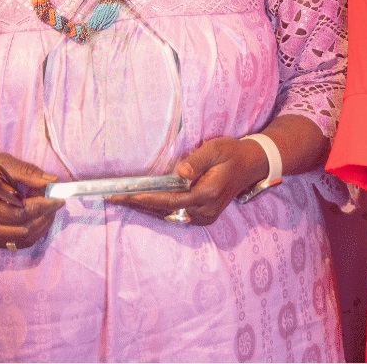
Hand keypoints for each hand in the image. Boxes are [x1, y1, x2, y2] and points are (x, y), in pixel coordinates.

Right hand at [0, 152, 61, 251]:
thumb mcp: (1, 162)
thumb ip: (25, 172)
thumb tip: (51, 182)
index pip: (17, 214)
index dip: (40, 207)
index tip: (58, 198)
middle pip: (22, 229)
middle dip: (44, 216)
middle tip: (57, 203)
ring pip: (22, 240)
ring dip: (41, 226)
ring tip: (51, 210)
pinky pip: (16, 243)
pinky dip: (32, 232)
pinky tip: (40, 219)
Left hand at [109, 135, 266, 226]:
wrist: (251, 165)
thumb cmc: (232, 153)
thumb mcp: (216, 149)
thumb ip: (197, 161)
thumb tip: (179, 172)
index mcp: (208, 194)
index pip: (171, 200)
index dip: (147, 198)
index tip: (127, 195)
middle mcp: (205, 211)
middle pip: (165, 211)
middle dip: (139, 205)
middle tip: (114, 199)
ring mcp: (205, 216)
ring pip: (169, 215)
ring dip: (146, 208)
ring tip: (123, 200)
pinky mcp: (204, 216)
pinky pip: (176, 215)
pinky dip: (158, 209)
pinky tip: (143, 202)